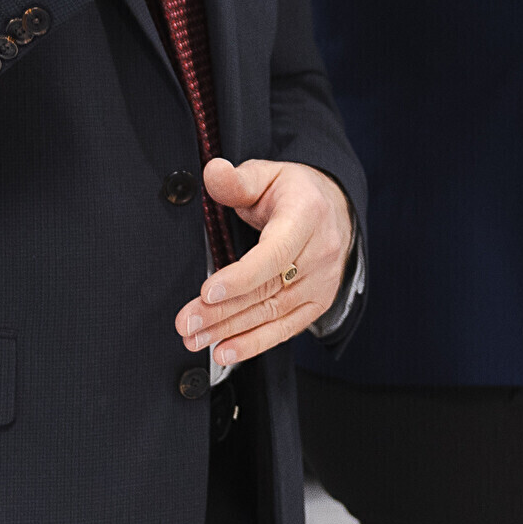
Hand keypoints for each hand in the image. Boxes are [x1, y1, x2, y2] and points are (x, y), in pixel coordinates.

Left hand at [177, 158, 354, 363]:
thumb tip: (213, 172)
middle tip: (187, 323)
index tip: (207, 292)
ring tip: (195, 339)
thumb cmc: (294, 192)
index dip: (240, 277)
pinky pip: (286, 328)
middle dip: (222, 311)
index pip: (274, 253)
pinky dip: (254, 343)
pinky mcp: (318, 302)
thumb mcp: (266, 174)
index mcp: (307, 215)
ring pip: (273, 313)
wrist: (336, 209)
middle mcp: (320, 252)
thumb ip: (237, 180)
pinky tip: (226, 351)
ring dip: (231, 331)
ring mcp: (322, 282)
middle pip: (267, 289)